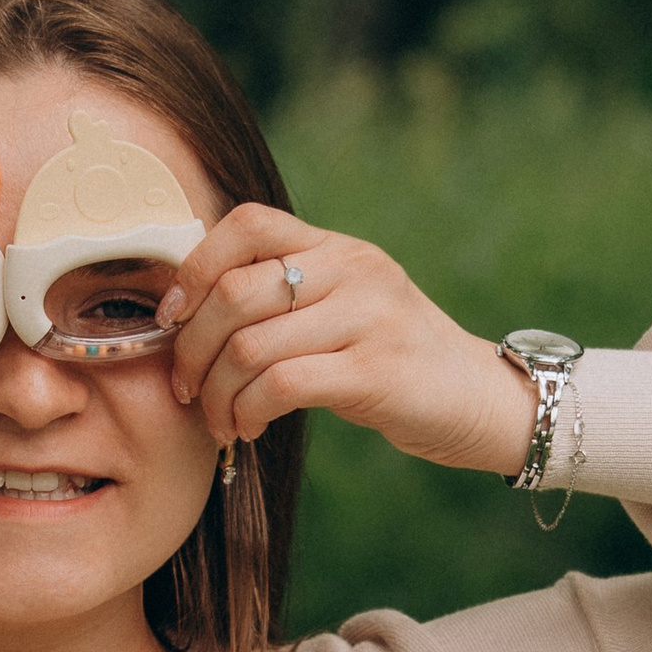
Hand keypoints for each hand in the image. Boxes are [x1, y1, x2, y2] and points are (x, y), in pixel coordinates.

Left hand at [159, 204, 537, 475]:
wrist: (478, 400)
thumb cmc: (391, 360)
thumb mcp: (343, 308)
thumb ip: (284, 295)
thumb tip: (186, 309)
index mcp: (337, 248)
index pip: (248, 223)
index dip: (194, 268)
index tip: (172, 317)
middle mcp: (354, 270)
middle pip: (235, 292)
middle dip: (191, 348)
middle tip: (186, 389)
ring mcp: (369, 317)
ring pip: (251, 346)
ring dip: (217, 394)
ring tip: (219, 420)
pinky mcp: (377, 371)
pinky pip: (281, 385)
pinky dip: (247, 411)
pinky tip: (247, 427)